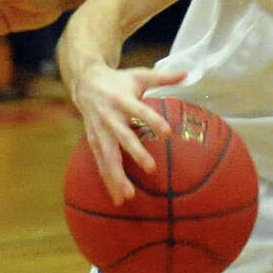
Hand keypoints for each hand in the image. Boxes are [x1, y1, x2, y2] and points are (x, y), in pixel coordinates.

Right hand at [72, 63, 185, 204]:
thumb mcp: (139, 75)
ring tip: (129, 196)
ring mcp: (99, 131)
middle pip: (123, 137)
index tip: (167, 133)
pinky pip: (101, 164)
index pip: (140, 111)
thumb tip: (187, 73)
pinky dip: (108, 181)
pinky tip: (118, 200)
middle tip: (151, 168)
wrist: (85, 82)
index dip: (153, 120)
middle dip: (135, 153)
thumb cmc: (118, 81)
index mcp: (122, 100)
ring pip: (107, 156)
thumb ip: (163, 77)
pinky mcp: (94, 142)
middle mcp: (109, 117)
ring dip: (117, 176)